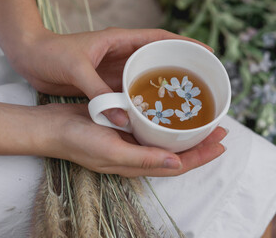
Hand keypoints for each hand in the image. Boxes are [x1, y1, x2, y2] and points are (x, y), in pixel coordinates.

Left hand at [9, 28, 212, 126]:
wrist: (31, 58)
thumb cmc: (50, 54)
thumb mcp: (76, 70)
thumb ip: (98, 94)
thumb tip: (121, 120)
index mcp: (120, 41)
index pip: (159, 38)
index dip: (183, 44)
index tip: (204, 52)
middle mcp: (122, 54)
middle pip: (157, 59)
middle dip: (178, 68)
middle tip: (198, 83)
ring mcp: (115, 69)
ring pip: (146, 77)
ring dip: (162, 87)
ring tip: (182, 101)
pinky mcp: (107, 83)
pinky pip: (130, 91)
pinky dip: (142, 100)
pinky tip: (152, 112)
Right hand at [41, 103, 226, 176]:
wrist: (54, 127)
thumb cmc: (78, 140)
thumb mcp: (111, 152)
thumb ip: (143, 160)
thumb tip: (177, 165)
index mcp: (138, 164)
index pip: (178, 165)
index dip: (202, 156)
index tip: (222, 144)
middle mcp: (139, 154)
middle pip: (178, 152)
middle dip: (201, 143)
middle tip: (220, 128)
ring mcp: (133, 141)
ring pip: (167, 139)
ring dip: (187, 131)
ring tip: (204, 119)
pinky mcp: (126, 127)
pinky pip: (153, 126)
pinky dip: (168, 121)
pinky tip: (173, 110)